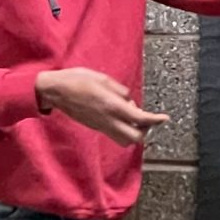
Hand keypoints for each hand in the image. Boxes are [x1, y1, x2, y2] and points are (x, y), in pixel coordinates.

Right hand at [35, 68, 168, 145]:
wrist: (55, 91)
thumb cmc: (77, 80)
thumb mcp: (104, 79)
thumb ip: (121, 92)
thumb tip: (129, 101)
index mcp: (112, 106)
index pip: (140, 119)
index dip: (155, 120)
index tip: (164, 118)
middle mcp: (108, 120)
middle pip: (134, 138)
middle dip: (144, 130)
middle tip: (146, 118)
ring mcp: (100, 126)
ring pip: (124, 140)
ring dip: (133, 132)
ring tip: (131, 116)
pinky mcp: (95, 127)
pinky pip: (114, 134)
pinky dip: (122, 129)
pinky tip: (119, 115)